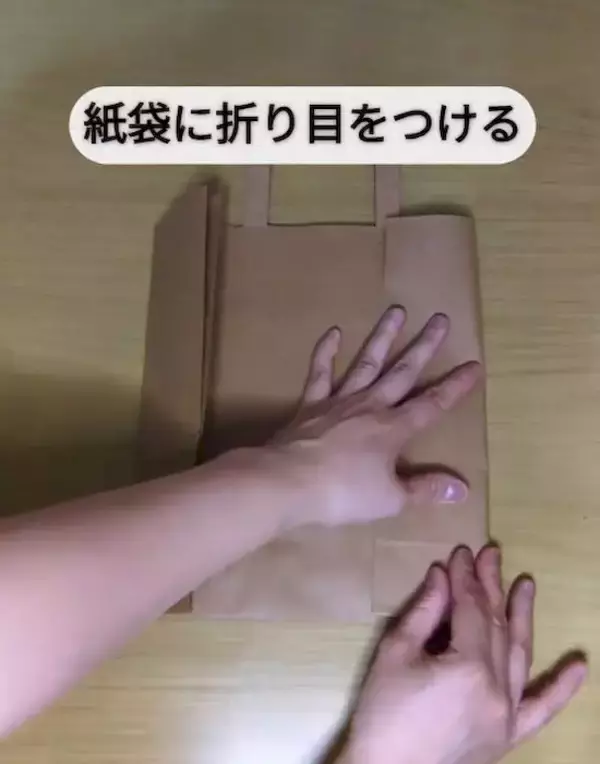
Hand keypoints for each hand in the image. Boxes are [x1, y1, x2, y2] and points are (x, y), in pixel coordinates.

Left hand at [270, 305, 480, 526]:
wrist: (286, 482)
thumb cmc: (342, 494)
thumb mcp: (390, 499)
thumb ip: (425, 489)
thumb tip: (462, 488)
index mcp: (393, 429)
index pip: (432, 404)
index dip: (455, 387)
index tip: (474, 365)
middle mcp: (370, 406)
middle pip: (402, 372)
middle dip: (424, 347)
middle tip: (440, 319)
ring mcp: (338, 401)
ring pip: (367, 363)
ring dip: (383, 338)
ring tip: (396, 311)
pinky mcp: (310, 405)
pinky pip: (320, 373)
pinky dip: (325, 353)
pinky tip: (333, 332)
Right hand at [342, 546, 586, 763]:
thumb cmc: (383, 712)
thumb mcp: (395, 653)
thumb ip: (424, 611)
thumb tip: (442, 576)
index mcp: (468, 667)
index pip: (472, 609)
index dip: (465, 578)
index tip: (460, 552)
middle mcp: (497, 689)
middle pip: (496, 626)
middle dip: (491, 587)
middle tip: (490, 554)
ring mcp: (508, 715)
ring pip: (520, 655)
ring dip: (522, 616)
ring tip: (525, 584)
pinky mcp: (509, 736)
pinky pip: (542, 710)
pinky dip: (562, 687)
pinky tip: (580, 664)